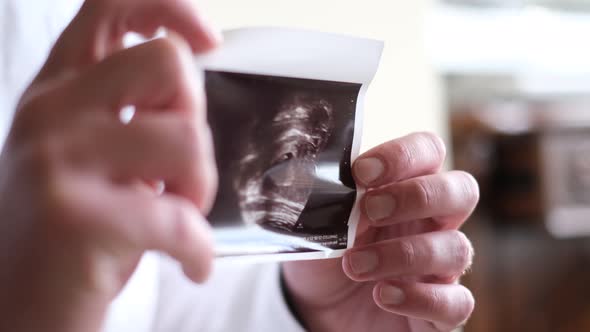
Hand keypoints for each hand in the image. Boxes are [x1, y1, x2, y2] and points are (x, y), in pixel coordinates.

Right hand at [0, 1, 219, 330]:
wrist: (21, 310)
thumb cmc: (73, 236)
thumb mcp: (92, 158)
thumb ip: (130, 113)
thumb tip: (192, 87)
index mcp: (58, 91)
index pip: (110, 5)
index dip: (169, 7)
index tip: (208, 40)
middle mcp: (50, 113)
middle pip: (167, 63)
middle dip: (196, 125)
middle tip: (178, 175)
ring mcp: (56, 161)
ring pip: (186, 139)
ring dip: (198, 191)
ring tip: (177, 220)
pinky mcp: (75, 218)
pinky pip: (179, 218)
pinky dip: (198, 249)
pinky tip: (189, 263)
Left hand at [283, 132, 477, 331]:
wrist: (320, 308)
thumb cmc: (326, 254)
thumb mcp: (319, 224)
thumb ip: (333, 202)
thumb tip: (341, 188)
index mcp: (404, 188)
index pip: (428, 151)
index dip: (403, 155)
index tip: (361, 172)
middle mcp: (431, 221)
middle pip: (463, 190)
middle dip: (418, 196)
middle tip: (371, 211)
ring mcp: (441, 265)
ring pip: (457, 248)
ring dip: (404, 254)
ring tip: (354, 265)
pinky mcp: (442, 307)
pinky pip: (456, 302)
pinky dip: (420, 298)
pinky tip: (382, 295)